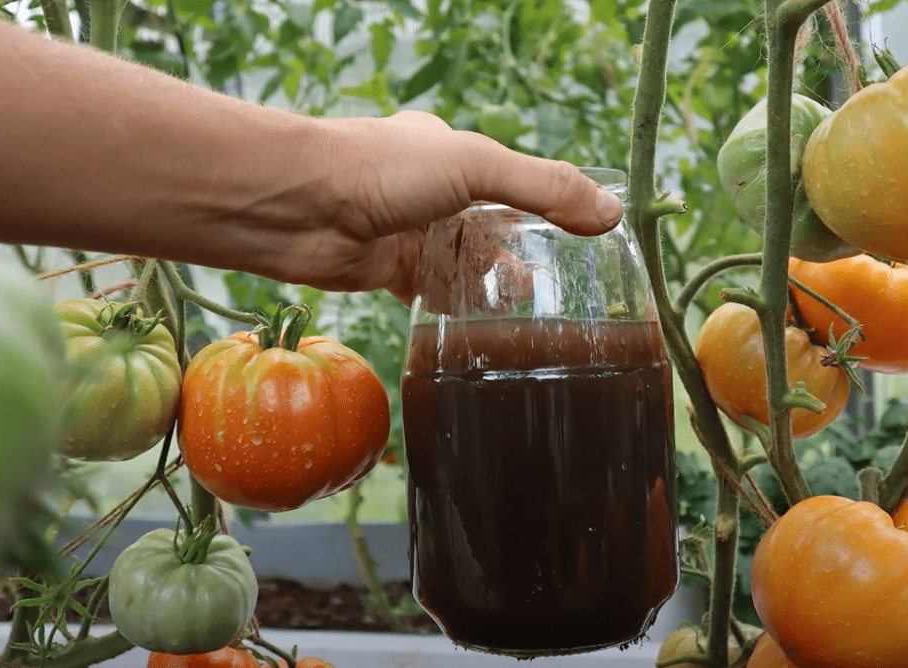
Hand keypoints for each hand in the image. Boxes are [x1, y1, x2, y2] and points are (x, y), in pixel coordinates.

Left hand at [277, 111, 623, 302]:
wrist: (298, 207)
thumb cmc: (383, 170)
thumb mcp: (478, 167)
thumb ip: (544, 189)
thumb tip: (609, 213)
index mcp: (450, 151)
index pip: (512, 178)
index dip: (546, 205)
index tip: (581, 238)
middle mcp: (430, 189)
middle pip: (489, 224)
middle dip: (521, 252)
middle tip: (558, 287)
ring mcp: (408, 232)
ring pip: (461, 262)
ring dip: (490, 282)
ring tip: (528, 311)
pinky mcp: (387, 271)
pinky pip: (430, 293)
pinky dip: (454, 307)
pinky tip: (479, 326)